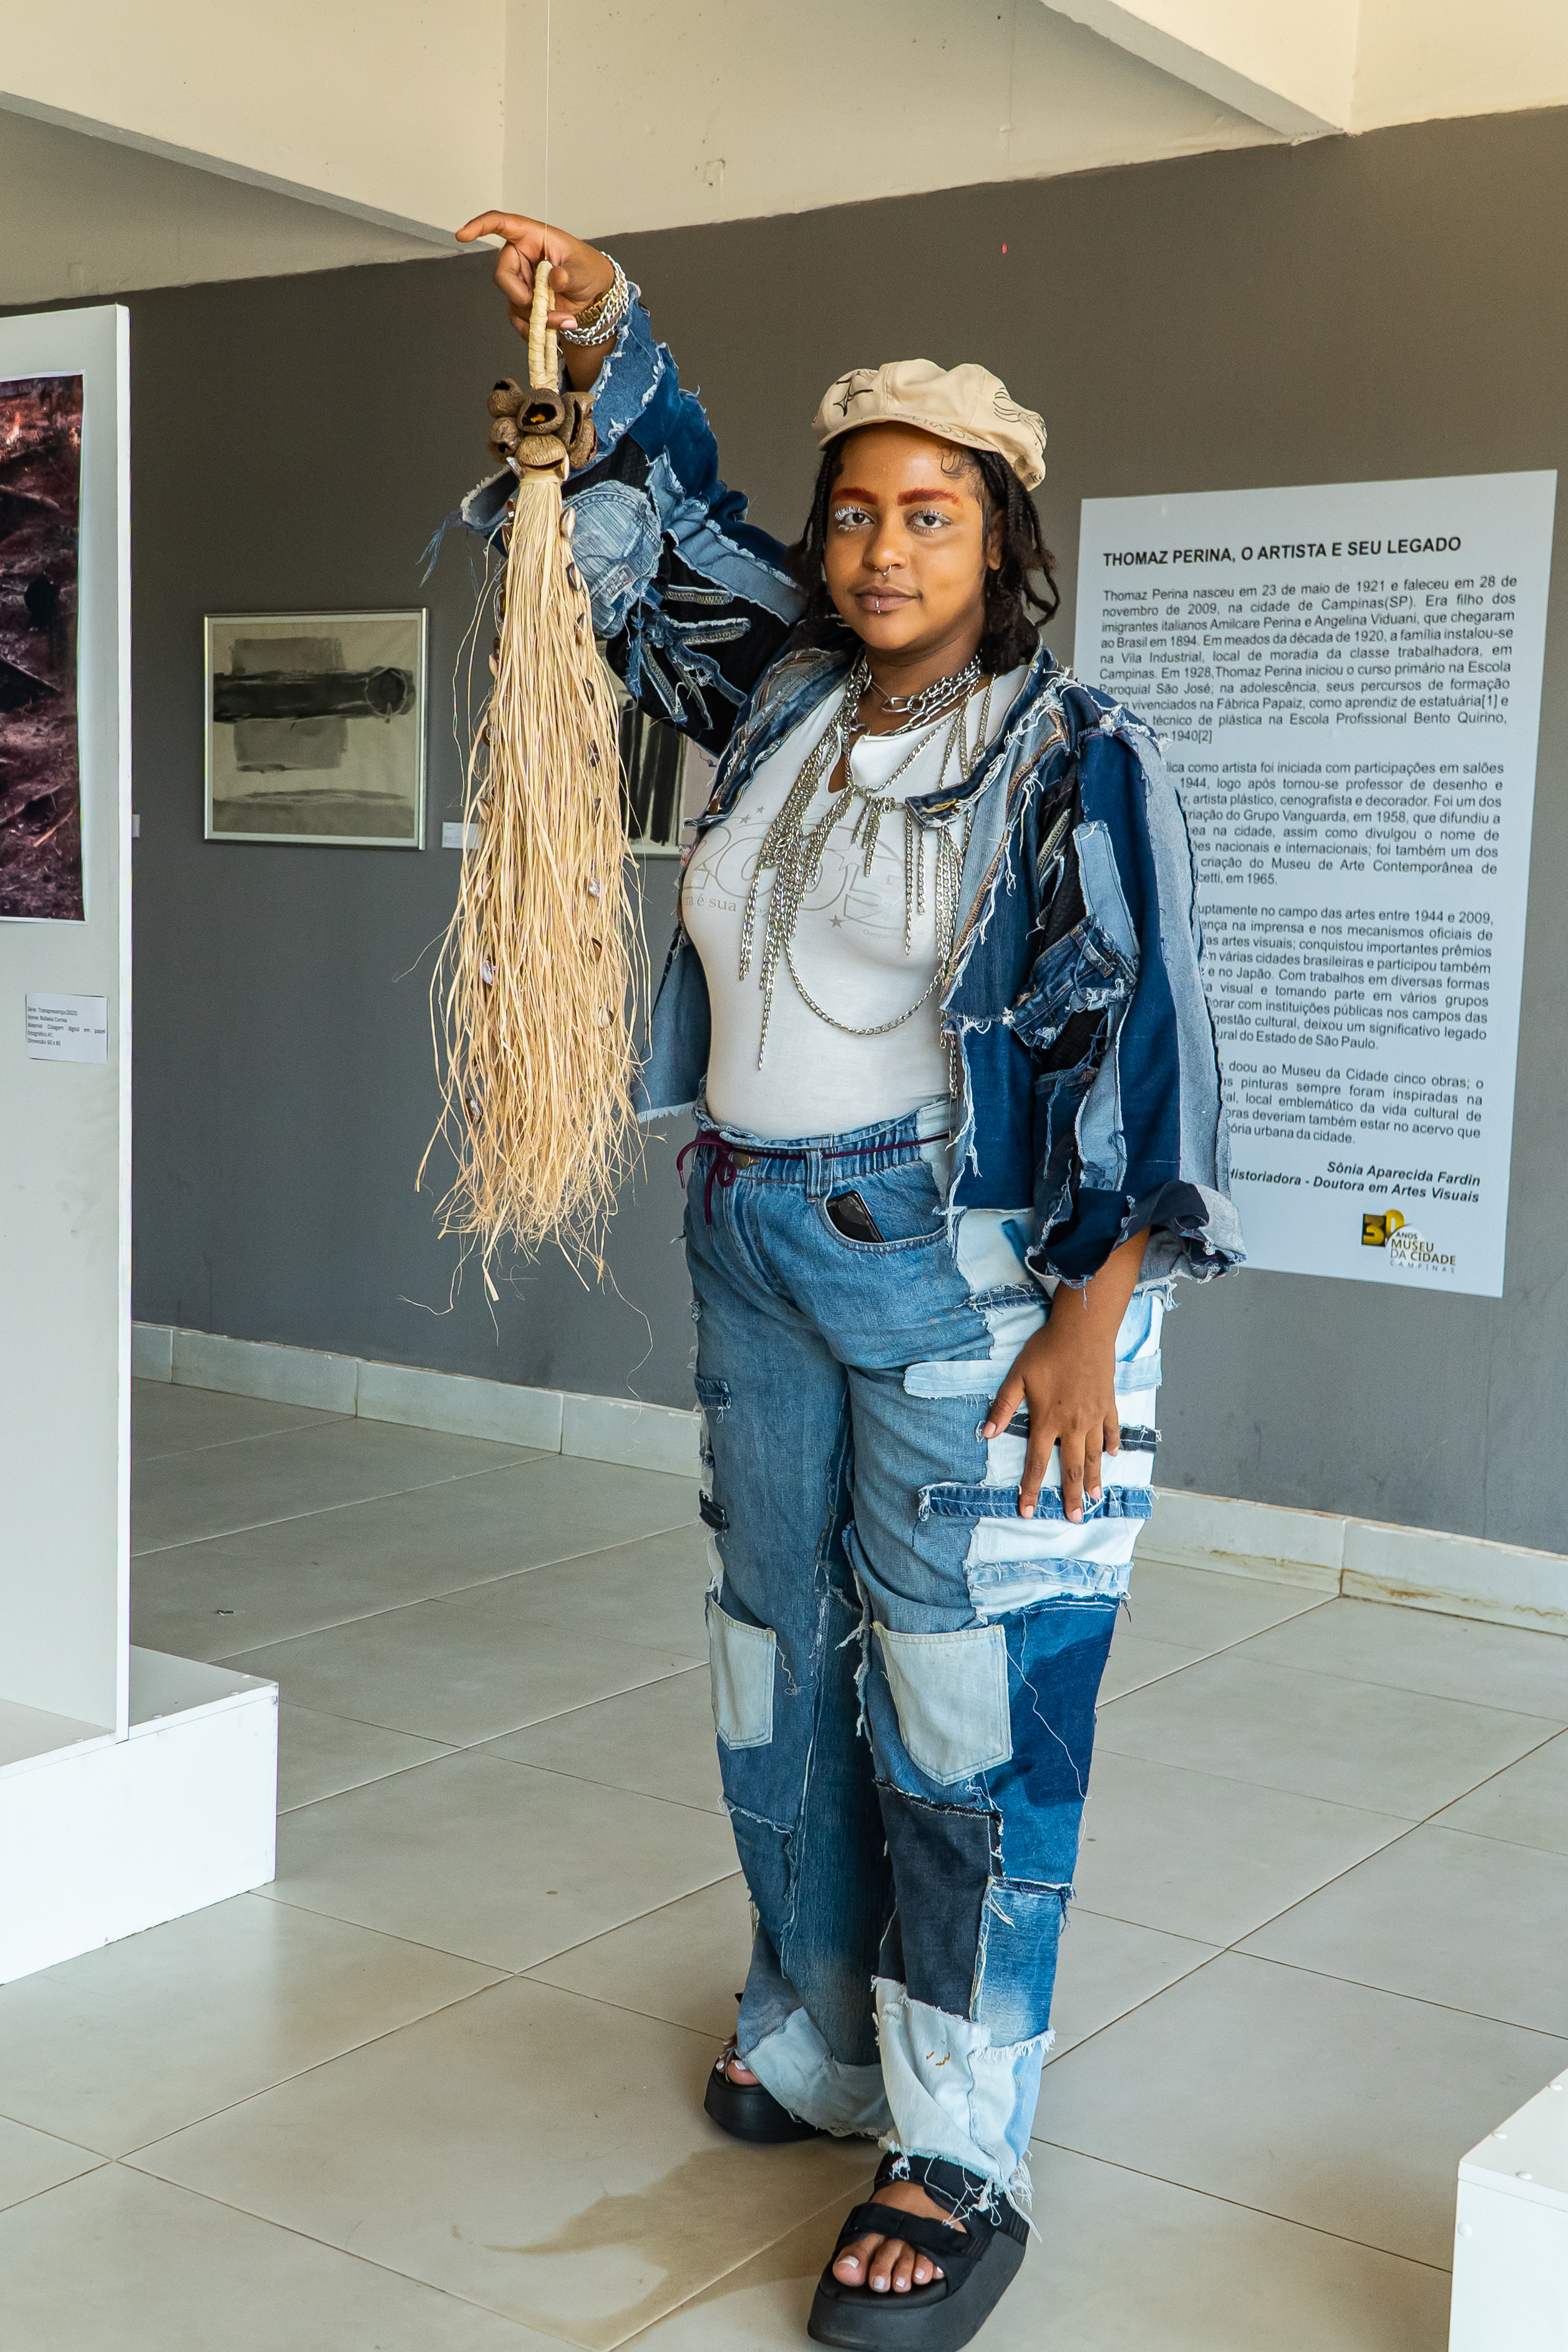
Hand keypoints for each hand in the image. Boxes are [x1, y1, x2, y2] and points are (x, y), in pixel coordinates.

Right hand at [456, 212, 617, 385]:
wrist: (595, 295)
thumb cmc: (588, 270)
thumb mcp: (582, 268)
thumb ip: (567, 273)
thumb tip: (555, 278)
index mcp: (532, 237)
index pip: (501, 224)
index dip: (479, 227)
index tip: (462, 235)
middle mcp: (521, 257)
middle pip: (503, 275)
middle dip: (521, 295)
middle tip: (543, 306)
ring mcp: (521, 281)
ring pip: (512, 301)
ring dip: (535, 316)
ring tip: (563, 319)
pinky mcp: (523, 302)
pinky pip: (518, 318)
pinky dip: (533, 328)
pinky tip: (551, 329)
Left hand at [983, 1312, 1117, 1523]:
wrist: (1084, 1329)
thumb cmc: (1047, 1350)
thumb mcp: (1017, 1376)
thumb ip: (1002, 1406)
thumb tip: (985, 1433)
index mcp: (1047, 1420)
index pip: (1037, 1463)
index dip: (1031, 1489)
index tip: (1028, 1512)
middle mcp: (1073, 1424)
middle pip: (1072, 1467)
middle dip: (1072, 1496)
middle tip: (1075, 1518)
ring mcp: (1094, 1415)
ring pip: (1094, 1454)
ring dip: (1095, 1478)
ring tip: (1096, 1498)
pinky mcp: (1108, 1403)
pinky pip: (1112, 1429)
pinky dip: (1112, 1443)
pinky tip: (1112, 1455)